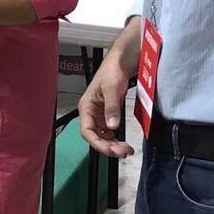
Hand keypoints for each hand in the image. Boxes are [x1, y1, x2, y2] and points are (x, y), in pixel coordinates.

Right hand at [78, 38, 135, 158]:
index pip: (86, 131)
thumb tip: (112, 127)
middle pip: (95, 137)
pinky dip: (117, 140)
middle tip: (124, 152)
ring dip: (113, 145)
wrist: (122, 62)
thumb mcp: (111, 88)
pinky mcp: (109, 115)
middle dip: (108, 147)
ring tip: (127, 151)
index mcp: (86, 107)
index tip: (110, 149)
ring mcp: (100, 115)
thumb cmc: (113, 71)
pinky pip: (110, 132)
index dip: (97, 143)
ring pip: (103, 137)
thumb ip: (111, 108)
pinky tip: (125, 144)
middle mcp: (91, 114)